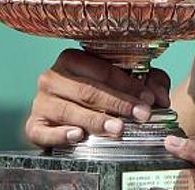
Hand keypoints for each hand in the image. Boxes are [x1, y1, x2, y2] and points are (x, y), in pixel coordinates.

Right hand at [26, 49, 170, 146]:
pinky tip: (77, 136)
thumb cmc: (100, 94)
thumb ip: (148, 82)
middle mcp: (52, 77)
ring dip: (95, 120)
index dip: (128, 85)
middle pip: (89, 90)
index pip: (104, 71)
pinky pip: (43, 131)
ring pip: (69, 110)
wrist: (69, 117)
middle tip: (140, 115)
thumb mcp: (127, 83)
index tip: (149, 99)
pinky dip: (60, 134)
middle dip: (118, 103)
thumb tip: (161, 98)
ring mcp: (41, 101)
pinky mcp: (33, 125)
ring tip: (117, 128)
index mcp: (73, 59)